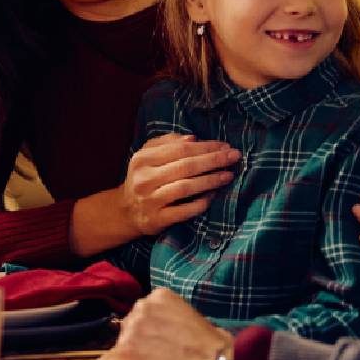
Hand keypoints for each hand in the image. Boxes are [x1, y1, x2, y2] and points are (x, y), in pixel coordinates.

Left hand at [74, 289, 230, 359]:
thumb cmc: (214, 352)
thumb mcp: (187, 329)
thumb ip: (159, 336)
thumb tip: (132, 351)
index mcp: (158, 298)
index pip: (136, 323)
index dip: (129, 343)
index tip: (119, 357)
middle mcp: (141, 310)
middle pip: (121, 341)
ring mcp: (132, 333)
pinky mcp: (128, 357)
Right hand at [118, 134, 239, 235]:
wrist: (126, 211)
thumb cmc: (144, 178)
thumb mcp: (148, 156)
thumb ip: (167, 143)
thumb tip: (193, 139)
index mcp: (143, 159)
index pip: (180, 149)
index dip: (206, 146)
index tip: (225, 145)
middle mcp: (145, 179)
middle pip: (186, 166)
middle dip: (213, 160)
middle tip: (234, 156)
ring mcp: (150, 200)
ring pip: (186, 187)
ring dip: (211, 180)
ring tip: (228, 175)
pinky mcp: (157, 220)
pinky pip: (184, 211)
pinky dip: (200, 203)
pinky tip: (213, 195)